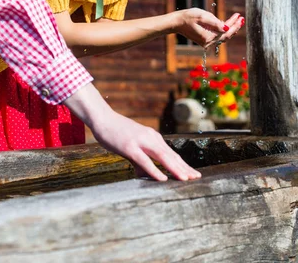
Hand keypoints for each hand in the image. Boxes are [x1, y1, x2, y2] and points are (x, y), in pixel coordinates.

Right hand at [65, 83, 200, 181]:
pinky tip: (163, 178)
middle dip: (184, 167)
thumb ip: (139, 161)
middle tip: (197, 178)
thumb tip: (144, 174)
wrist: (103, 119)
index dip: (183, 164)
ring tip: (186, 179)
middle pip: (171, 155)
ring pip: (162, 157)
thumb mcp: (132, 147)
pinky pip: (145, 160)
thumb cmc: (116, 133)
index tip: (193, 173)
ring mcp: (141, 141)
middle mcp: (150, 138)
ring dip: (175, 168)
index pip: (171, 153)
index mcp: (152, 137)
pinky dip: (155, 170)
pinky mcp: (130, 147)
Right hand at [174, 9, 242, 48]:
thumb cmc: (188, 17)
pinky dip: (224, 31)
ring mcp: (206, 42)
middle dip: (235, 27)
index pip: (226, 32)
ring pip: (223, 37)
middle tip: (242, 19)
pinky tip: (227, 24)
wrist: (177, 22)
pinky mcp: (204, 40)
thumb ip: (215, 23)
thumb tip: (226, 28)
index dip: (234, 24)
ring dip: (231, 29)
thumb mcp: (202, 16)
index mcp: (209, 37)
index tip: (240, 16)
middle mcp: (208, 42)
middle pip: (226, 35)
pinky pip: (217, 37)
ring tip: (238, 21)